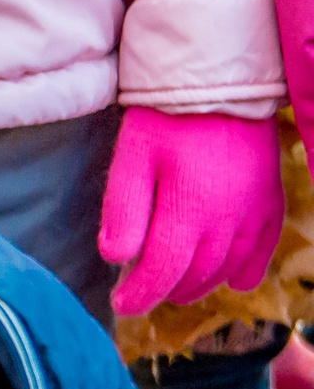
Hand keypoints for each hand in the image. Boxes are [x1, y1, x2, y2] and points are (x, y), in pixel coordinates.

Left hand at [99, 109, 282, 317]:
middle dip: (166, 291)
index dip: (140, 295)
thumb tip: (116, 258)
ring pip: (227, 268)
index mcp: (189, 207)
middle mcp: (228, 216)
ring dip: (200, 285)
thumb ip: (123, 211)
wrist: (220, 84)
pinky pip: (264, 249)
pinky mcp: (271, 200)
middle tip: (143, 291)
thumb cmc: (166, 120)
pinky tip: (231, 281)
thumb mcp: (131, 160)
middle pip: (195, 275)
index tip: (122, 304)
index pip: (163, 271)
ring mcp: (254, 210)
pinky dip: (246, 271)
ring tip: (175, 286)